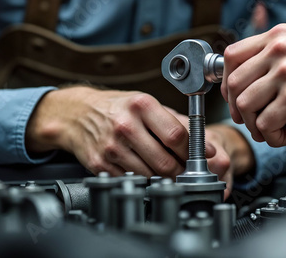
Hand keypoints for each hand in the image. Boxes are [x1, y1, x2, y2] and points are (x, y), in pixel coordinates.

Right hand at [25, 87, 232, 187]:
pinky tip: (145, 171)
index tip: (202, 158)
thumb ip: (179, 124)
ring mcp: (111, 147)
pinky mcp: (100, 164)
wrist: (77, 114)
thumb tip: (208, 146)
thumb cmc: (118, 108)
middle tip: (187, 171)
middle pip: (165, 160)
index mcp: (141, 105)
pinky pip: (131, 180)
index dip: (194, 151)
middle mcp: (125, 125)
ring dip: (164, 178)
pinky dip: (143, 180)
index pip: (176, 136)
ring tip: (167, 170)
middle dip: (181, 170)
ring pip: (150, 175)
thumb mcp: (148, 106)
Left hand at [221, 24, 285, 146]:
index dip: (227, 82)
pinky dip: (275, 137)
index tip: (235, 98)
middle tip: (256, 122)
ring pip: (246, 106)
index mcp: (279, 36)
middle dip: (240, 111)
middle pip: (235, 84)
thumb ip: (275, 55)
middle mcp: (280, 50)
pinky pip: (266, 125)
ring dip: (257, 127)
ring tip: (278, 130)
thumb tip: (244, 75)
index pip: (232, 56)